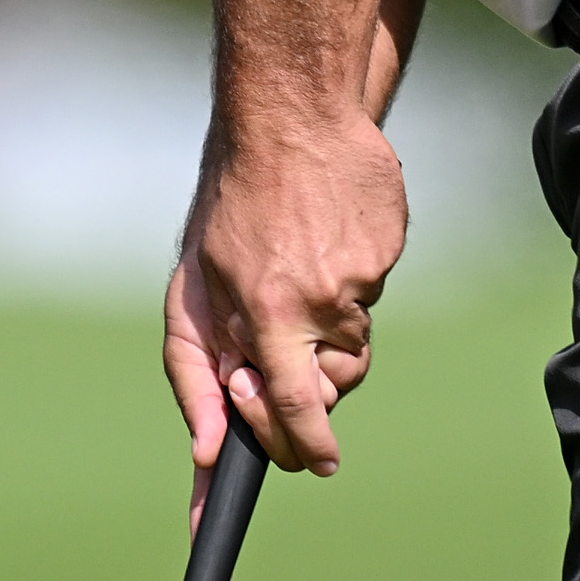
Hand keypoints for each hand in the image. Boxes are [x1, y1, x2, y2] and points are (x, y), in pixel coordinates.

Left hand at [164, 109, 408, 474]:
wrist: (290, 116)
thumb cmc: (228, 208)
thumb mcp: (190, 293)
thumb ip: (195, 376)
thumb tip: (206, 453)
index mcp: (269, 313)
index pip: (295, 408)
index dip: (306, 446)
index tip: (318, 463)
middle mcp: (321, 301)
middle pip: (333, 386)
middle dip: (308, 385)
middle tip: (277, 346)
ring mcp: (364, 276)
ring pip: (352, 341)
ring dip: (323, 329)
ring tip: (294, 269)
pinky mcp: (390, 252)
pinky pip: (370, 293)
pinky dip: (345, 279)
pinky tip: (321, 235)